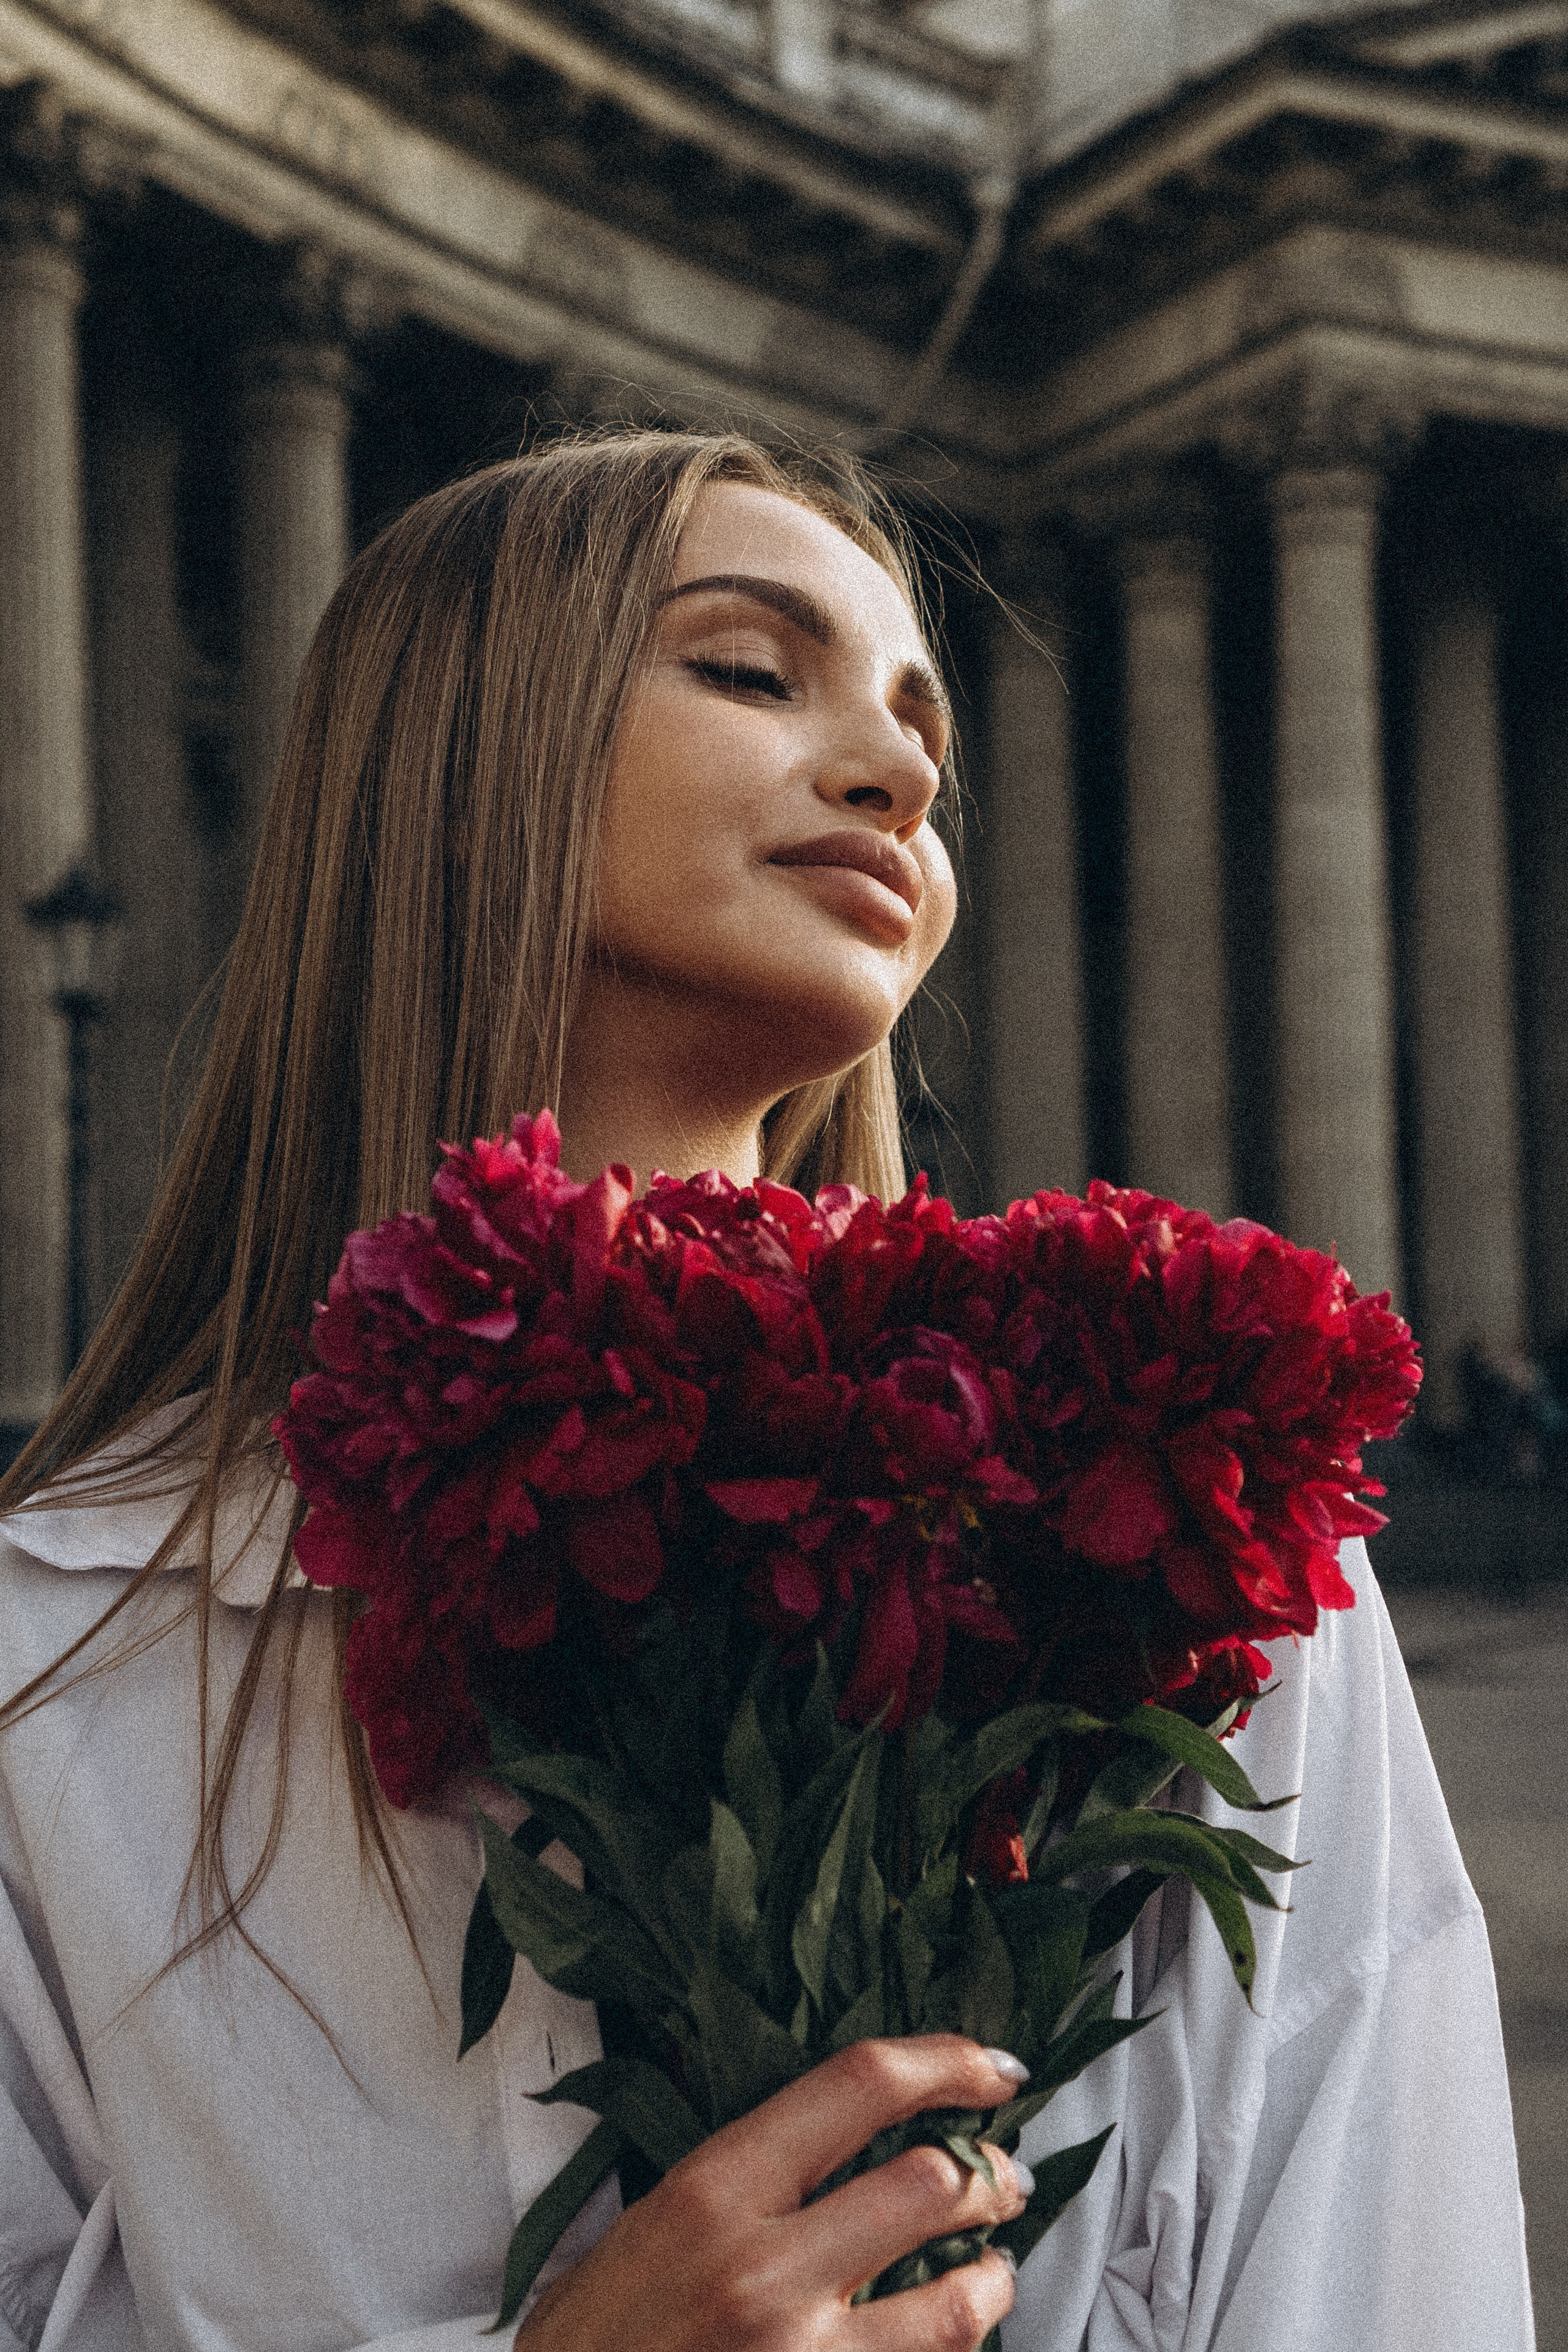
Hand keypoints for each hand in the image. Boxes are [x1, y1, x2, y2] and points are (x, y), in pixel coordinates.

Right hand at [516, 2035, 1028, 2351]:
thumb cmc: (594, 2343)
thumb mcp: (647, 2225)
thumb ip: (736, 2176)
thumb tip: (832, 2129)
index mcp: (713, 2190)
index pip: (859, 2085)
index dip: (947, 2061)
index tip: (993, 2067)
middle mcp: (763, 2269)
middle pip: (929, 2183)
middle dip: (993, 2176)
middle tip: (1007, 2179)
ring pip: (956, 2304)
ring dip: (995, 2279)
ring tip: (997, 2271)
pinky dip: (953, 2351)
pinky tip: (949, 2338)